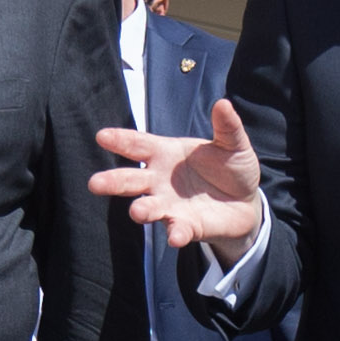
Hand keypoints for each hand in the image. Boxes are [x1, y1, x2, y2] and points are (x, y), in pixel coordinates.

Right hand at [92, 101, 265, 258]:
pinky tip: (175, 236)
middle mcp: (159, 181)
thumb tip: (223, 104)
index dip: (119, 140)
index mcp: (165, 154)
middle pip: (130, 179)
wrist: (245, 203)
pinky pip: (177, 230)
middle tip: (94, 183)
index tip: (102, 137)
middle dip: (112, 182)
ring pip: (148, 207)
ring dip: (142, 210)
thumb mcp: (232, 144)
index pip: (137, 145)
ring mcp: (170, 205)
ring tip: (136, 212)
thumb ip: (227, 128)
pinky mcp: (186, 226)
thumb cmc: (230, 168)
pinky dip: (176, 233)